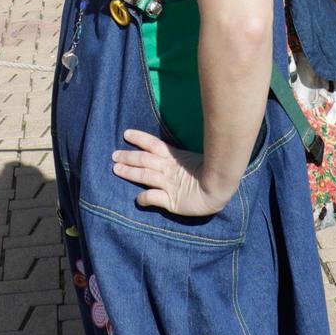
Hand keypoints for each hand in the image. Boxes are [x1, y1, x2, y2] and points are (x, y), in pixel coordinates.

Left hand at [112, 129, 233, 215]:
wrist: (222, 188)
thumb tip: (171, 148)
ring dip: (130, 173)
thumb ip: (180, 157)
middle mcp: (169, 169)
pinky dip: (144, 198)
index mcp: (175, 158)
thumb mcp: (194, 160)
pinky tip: (138, 199)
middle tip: (113, 155)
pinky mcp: (172, 200)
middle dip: (128, 156)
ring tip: (116, 169)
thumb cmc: (213, 172)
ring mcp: (169, 184)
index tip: (126, 134)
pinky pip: (154, 197)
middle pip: (144, 159)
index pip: (153, 144)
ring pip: (145, 176)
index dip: (140, 139)